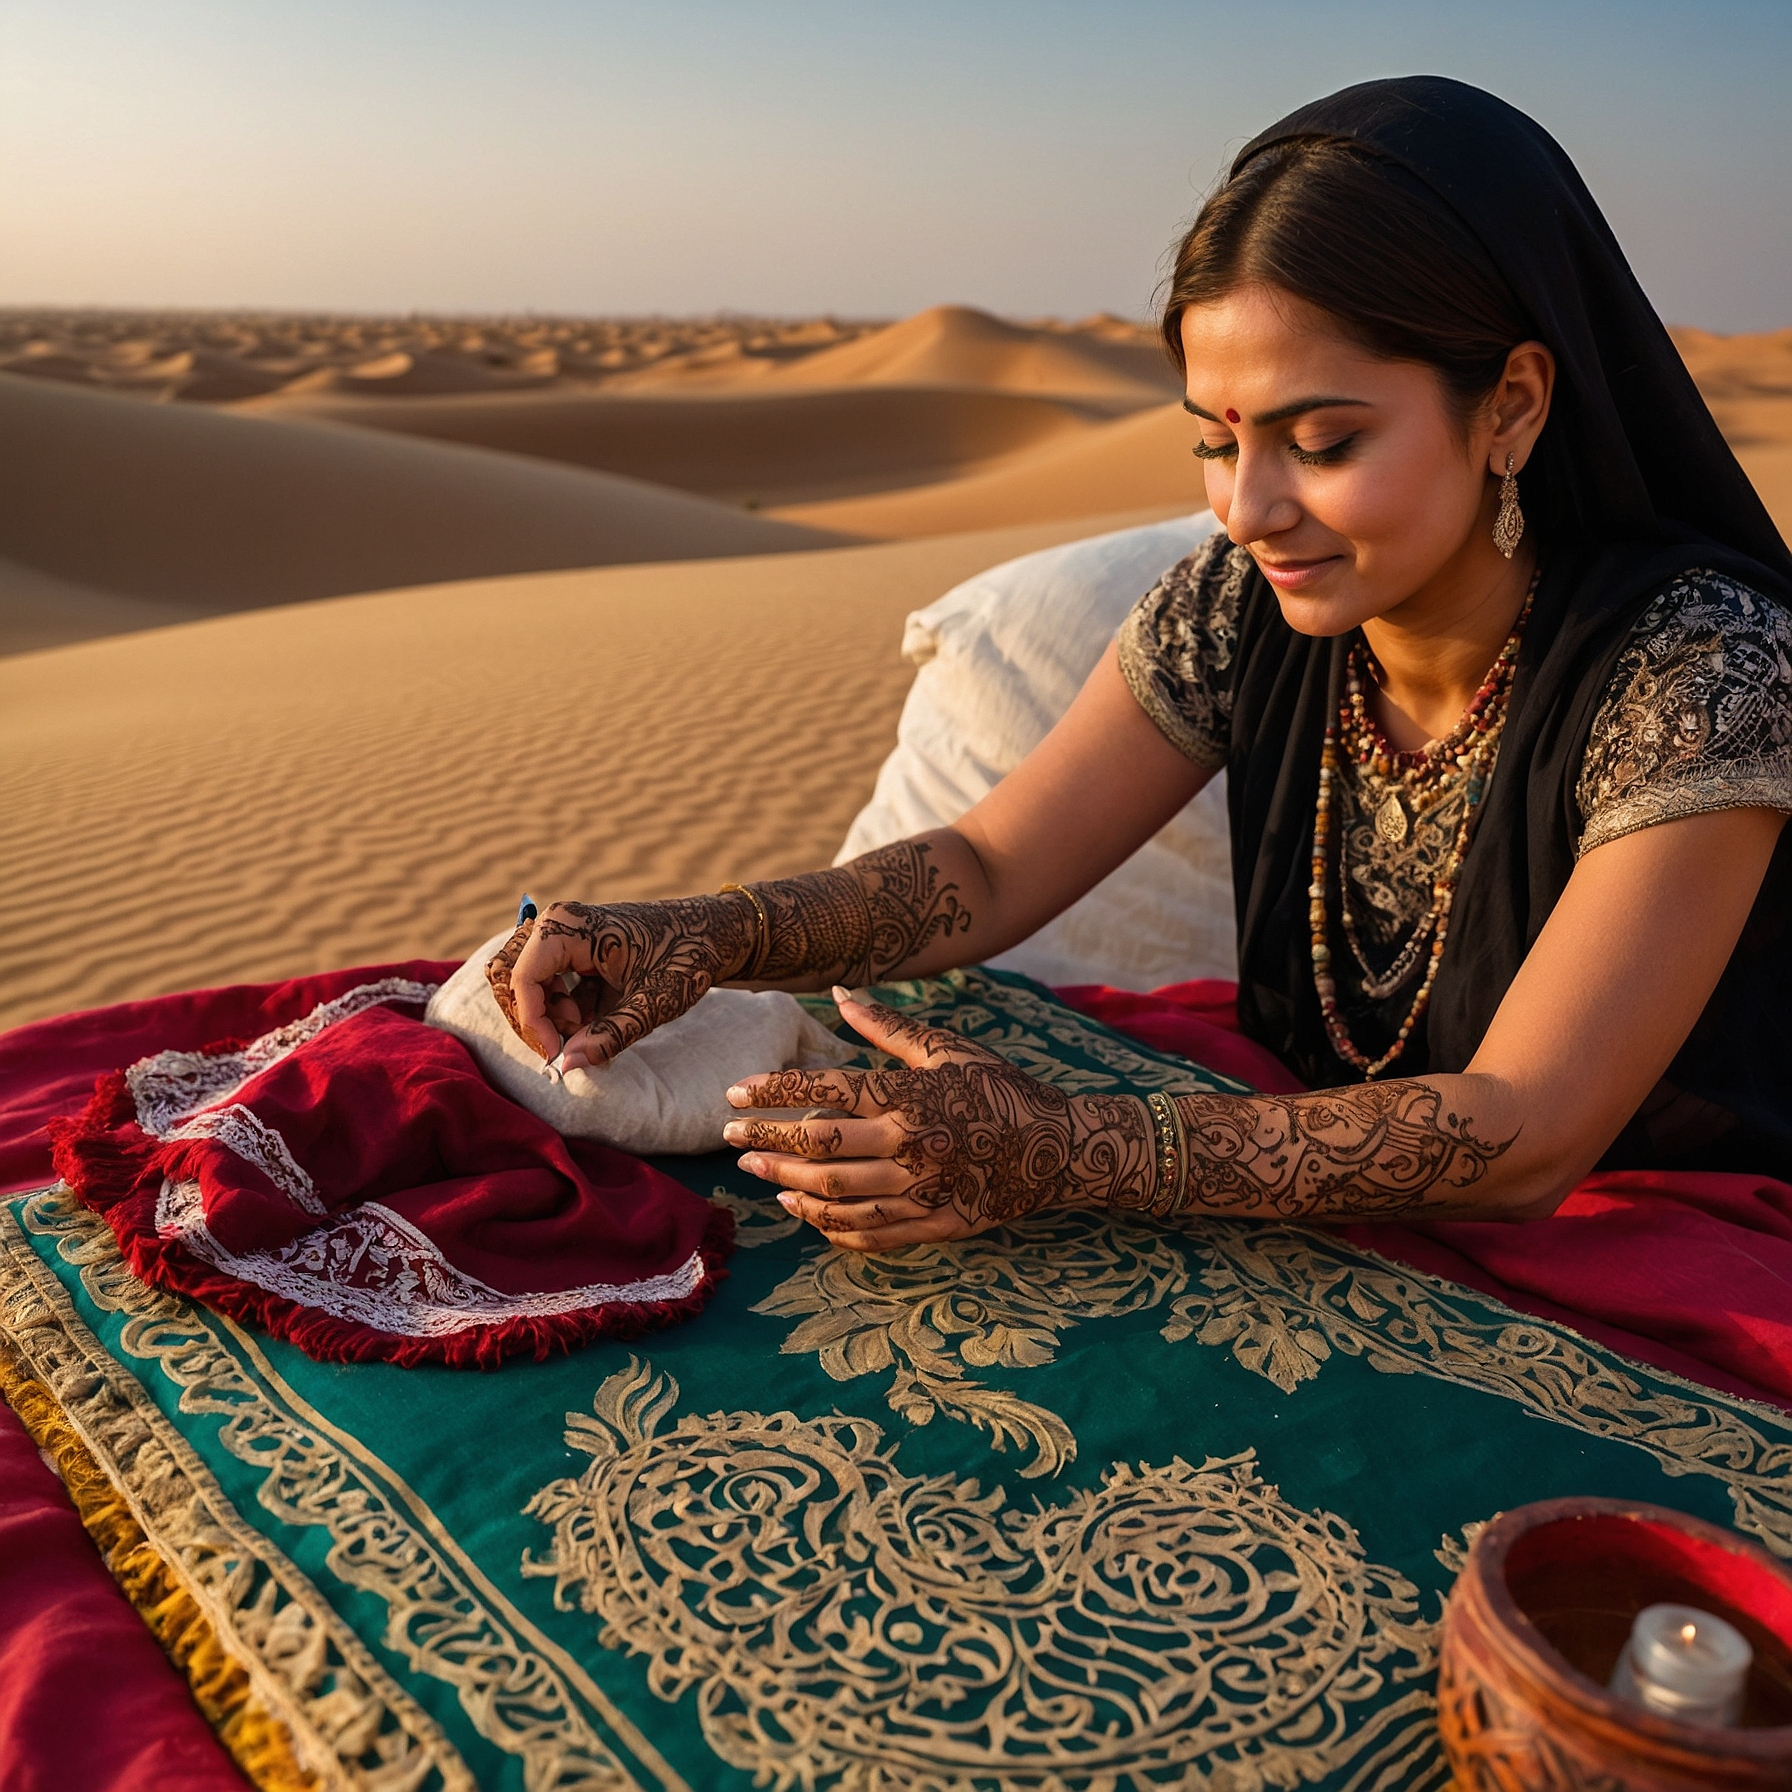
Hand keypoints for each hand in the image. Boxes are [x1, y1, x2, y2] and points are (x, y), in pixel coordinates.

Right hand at [486, 894, 756, 1068]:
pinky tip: (597, 1025)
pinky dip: (565, 1011)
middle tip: (570, 1044)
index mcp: (569, 926)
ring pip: (529, 984)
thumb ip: (610, 1034)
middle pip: (514, 979)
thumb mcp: (653, 1002)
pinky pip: (550, 985)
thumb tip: (568, 1065)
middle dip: (536, 1018)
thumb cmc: (688, 958)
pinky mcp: (576, 951)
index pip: (523, 980)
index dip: (535, 1024)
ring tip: (590, 1033)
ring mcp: (566, 935)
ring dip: (550, 1016)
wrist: (717, 933)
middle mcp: (559, 924)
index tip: (557, 1056)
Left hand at [722, 989, 1153, 1249]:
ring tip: (757, 1172)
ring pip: (838, 1194)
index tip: (734, 1091)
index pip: (827, 1091)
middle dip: (768, 1139)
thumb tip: (841, 993)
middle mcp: (911, 1145)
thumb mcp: (949, 1049)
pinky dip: (828, 1225)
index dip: (774, 1092)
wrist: (1058, 1149)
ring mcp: (922, 1191)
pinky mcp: (933, 1224)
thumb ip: (889, 1027)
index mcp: (911, 1096)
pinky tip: (802, 1211)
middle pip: (821, 1146)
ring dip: (788, 1183)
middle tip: (729, 1137)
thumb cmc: (1001, 1089)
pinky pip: (869, 1233)